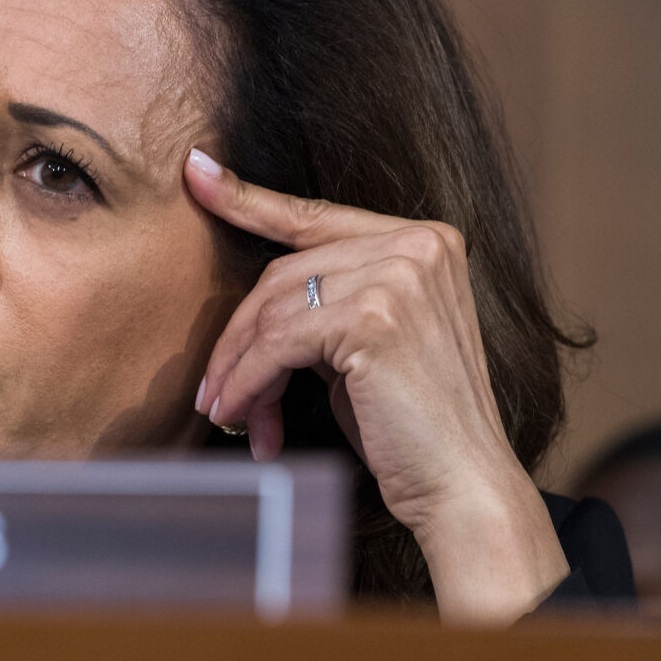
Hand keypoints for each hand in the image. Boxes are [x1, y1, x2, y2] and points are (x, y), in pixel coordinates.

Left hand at [184, 149, 567, 622]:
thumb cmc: (410, 427)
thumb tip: (247, 312)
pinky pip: (277, 345)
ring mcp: (400, 276)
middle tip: (213, 392)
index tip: (196, 173)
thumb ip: (323, 305)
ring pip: (274, 310)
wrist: (463, 487)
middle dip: (239, 337)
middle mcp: (417, 245)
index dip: (248, 198)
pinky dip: (247, 383)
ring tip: (228, 415)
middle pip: (283, 272)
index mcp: (423, 240)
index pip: (315, 216)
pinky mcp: (375, 319)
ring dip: (239, 369)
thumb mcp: (363, 346)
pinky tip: (240, 419)